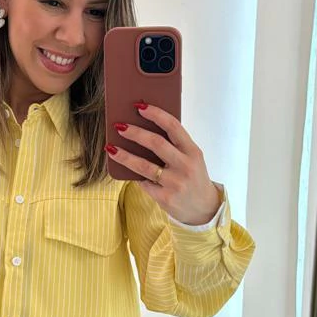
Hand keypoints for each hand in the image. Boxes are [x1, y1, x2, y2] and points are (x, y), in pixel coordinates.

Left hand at [107, 102, 221, 224]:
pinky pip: (144, 183)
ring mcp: (175, 183)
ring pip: (144, 165)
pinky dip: (135, 175)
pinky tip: (126, 169)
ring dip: (125, 155)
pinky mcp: (165, 198)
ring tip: (112, 147)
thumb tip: (144, 127)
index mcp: (193, 152)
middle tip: (120, 126)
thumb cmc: (193, 178)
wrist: (204, 209)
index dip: (156, 114)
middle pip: (156, 144)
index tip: (139, 106)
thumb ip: (175, 145)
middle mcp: (185, 166)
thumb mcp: (192, 159)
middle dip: (135, 133)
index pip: (173, 127)